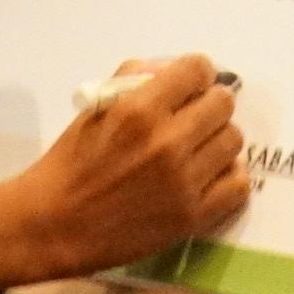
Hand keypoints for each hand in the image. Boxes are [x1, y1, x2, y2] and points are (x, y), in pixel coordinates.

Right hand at [0, 56, 250, 292]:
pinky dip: (228, 176)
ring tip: (198, 149)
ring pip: (233, 141)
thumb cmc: (72, 161)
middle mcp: (167, 142)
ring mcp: (183, 181)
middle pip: (223, 104)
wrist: (56, 224)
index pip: (198, 70)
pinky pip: (238, 185)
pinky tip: (208, 176)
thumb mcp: (95, 106)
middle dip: (210, 104)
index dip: (196, 74)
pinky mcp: (192, 216)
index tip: (190, 85)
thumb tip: (175, 70)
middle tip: (194, 117)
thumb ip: (135, 77)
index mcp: (139, 109)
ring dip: (217, 139)